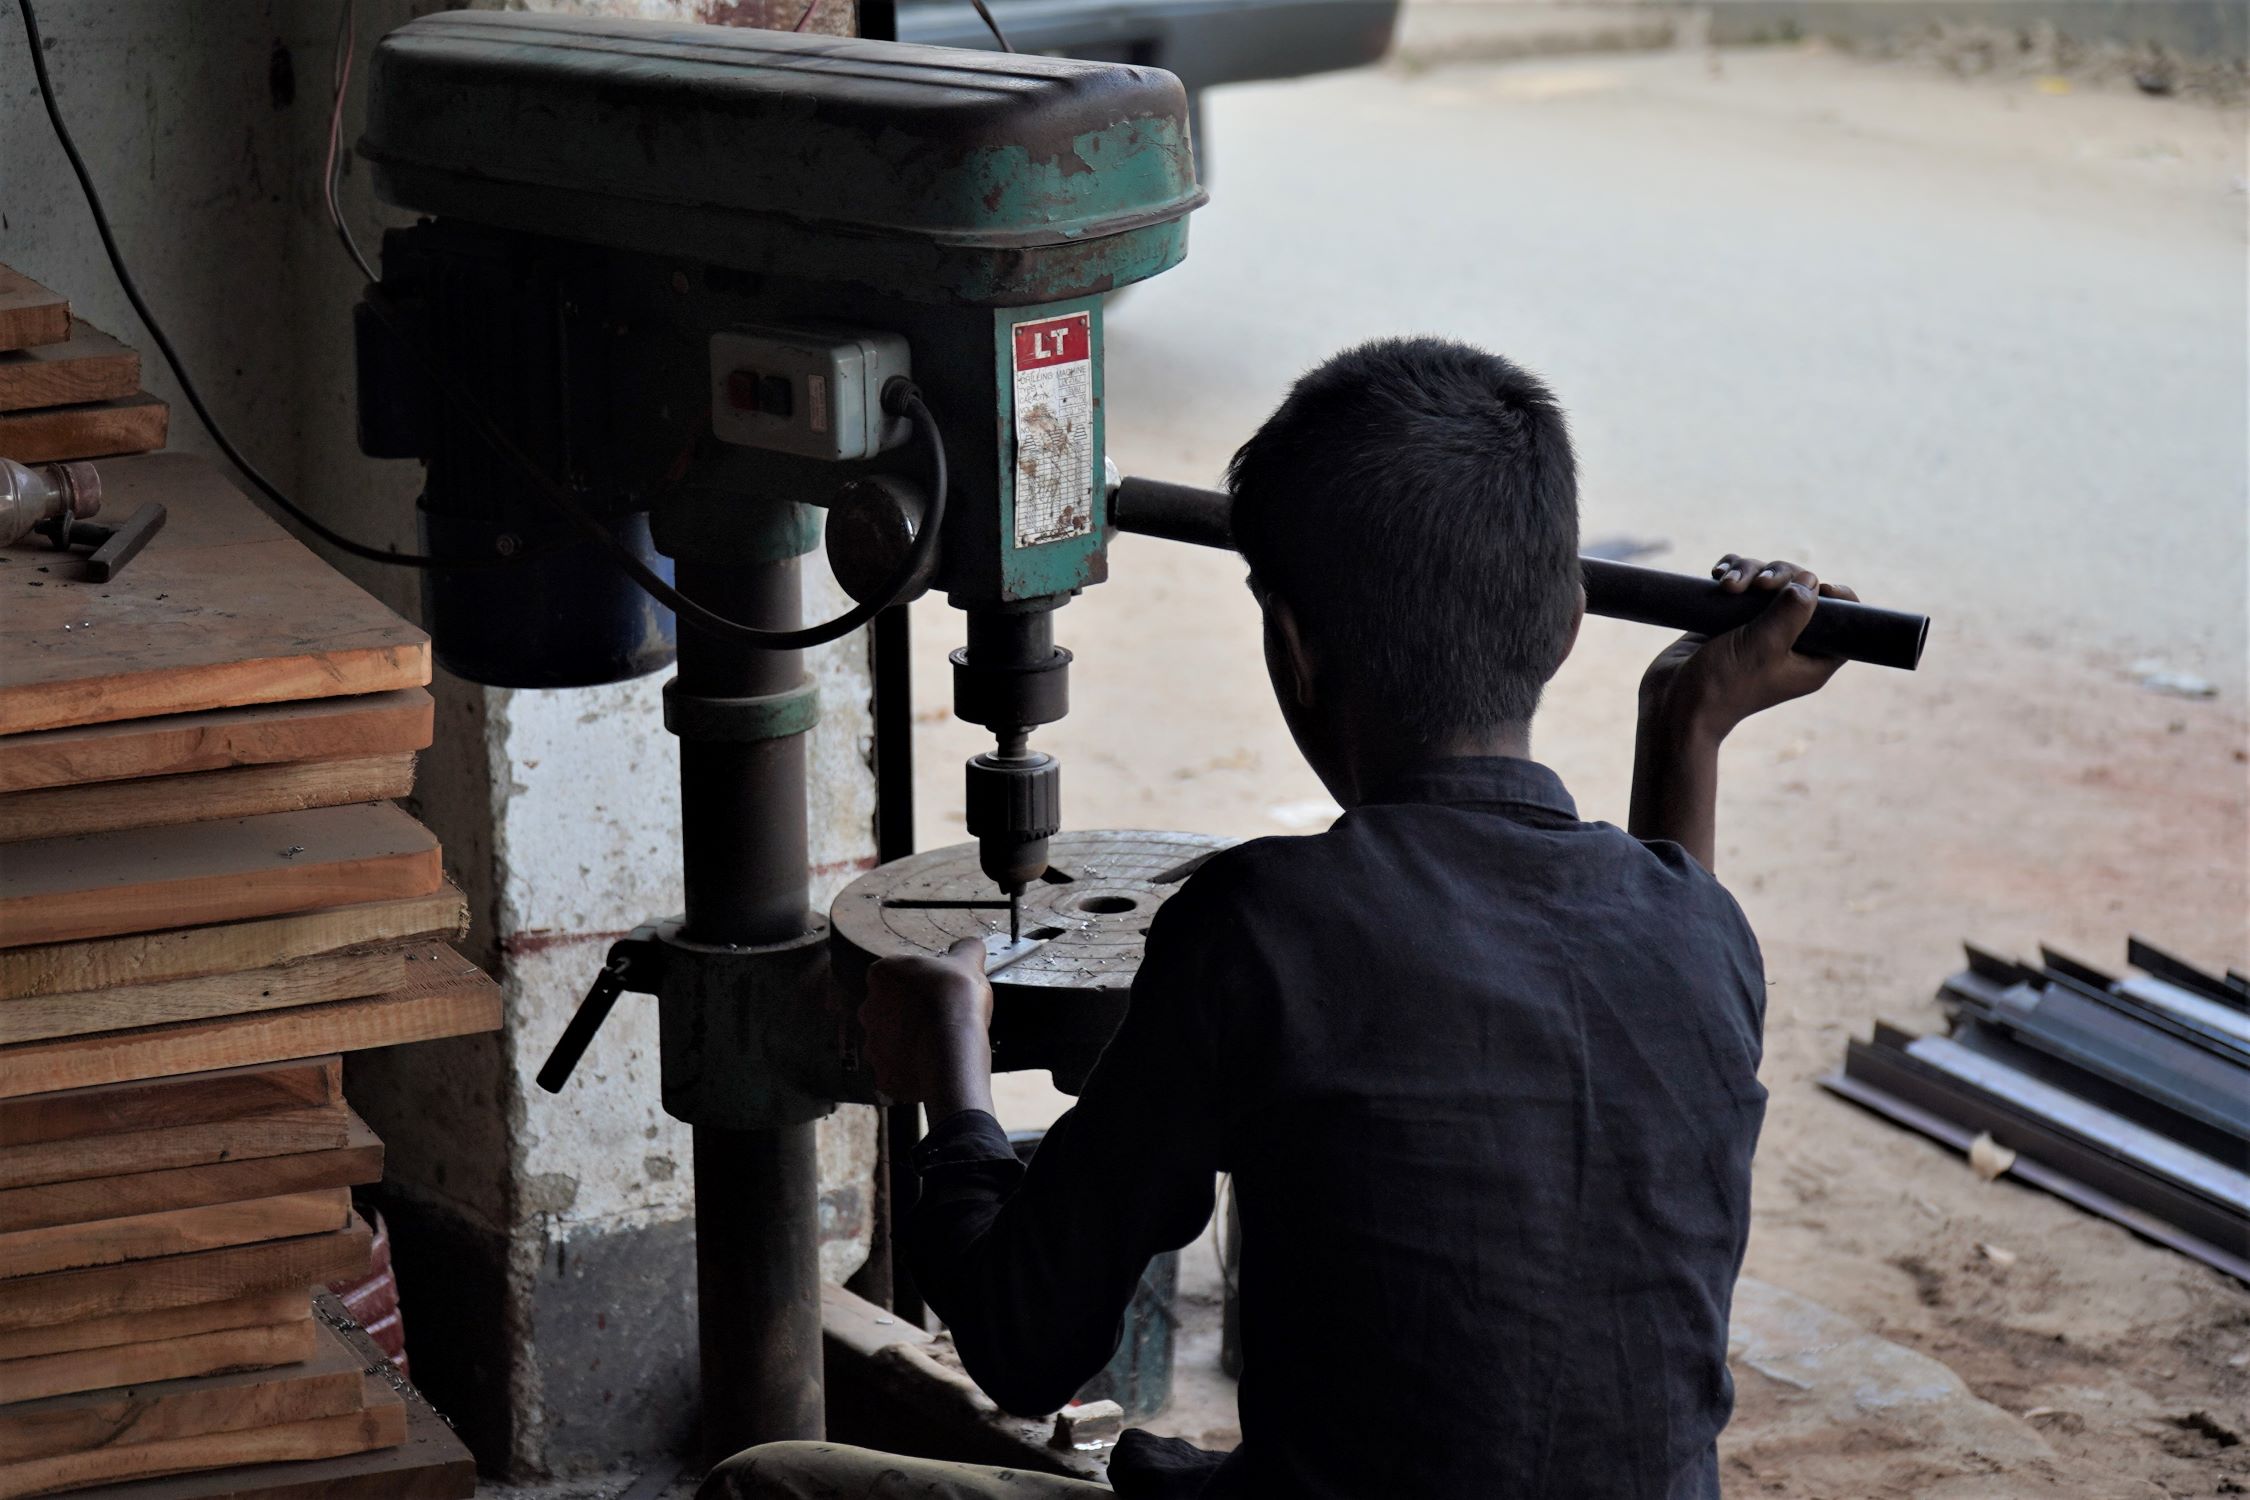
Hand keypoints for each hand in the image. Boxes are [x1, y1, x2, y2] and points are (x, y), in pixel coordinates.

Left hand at [860, 936, 995, 1114]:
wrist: (951, 1055)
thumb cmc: (954, 1003)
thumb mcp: (967, 964)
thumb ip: (966, 949)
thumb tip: (969, 944)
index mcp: (881, 975)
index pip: (894, 974)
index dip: (918, 983)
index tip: (937, 991)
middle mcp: (868, 1007)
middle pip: (888, 1007)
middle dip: (909, 1012)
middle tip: (938, 1017)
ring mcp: (872, 1044)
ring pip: (890, 1040)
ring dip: (909, 1041)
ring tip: (938, 1043)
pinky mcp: (881, 1073)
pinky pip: (895, 1069)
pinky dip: (911, 1069)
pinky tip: (932, 1064)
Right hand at [1638, 555, 1858, 742]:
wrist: (1673, 702)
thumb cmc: (1724, 684)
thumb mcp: (1764, 646)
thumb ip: (1791, 612)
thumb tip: (1810, 581)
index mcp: (1810, 659)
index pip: (1842, 623)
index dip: (1839, 599)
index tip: (1821, 587)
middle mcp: (1787, 642)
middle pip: (1802, 590)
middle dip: (1781, 576)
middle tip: (1760, 585)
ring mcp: (1756, 629)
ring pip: (1767, 582)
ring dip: (1749, 571)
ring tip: (1727, 586)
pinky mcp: (1728, 619)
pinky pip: (1740, 584)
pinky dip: (1732, 573)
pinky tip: (1717, 575)